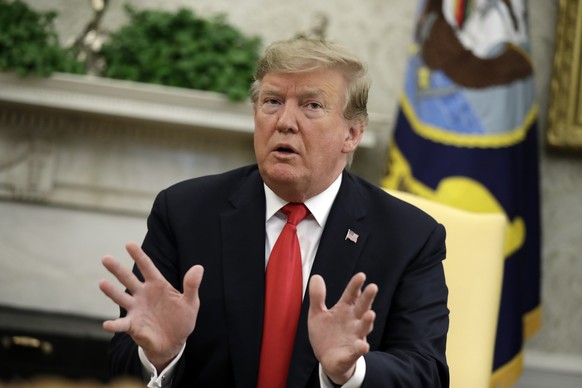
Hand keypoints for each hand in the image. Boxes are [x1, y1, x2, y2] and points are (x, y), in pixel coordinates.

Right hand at [99, 241, 203, 370]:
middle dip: (117, 269)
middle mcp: (143, 294)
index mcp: (157, 285)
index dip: (139, 255)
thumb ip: (191, 286)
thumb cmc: (181, 319)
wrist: (174, 342)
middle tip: (106, 258)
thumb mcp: (190, 302)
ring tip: (102, 283)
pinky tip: (107, 324)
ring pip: (121, 297)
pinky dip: (114, 325)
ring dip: (111, 291)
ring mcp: (136, 309)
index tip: (129, 244)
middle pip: (128, 279)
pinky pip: (121, 324)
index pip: (147, 267)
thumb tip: (199, 267)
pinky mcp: (133, 326)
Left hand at [308, 273, 377, 384]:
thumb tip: (316, 276)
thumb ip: (317, 297)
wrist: (327, 359)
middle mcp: (353, 321)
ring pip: (363, 328)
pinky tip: (363, 346)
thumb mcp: (317, 314)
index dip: (355, 285)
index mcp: (344, 310)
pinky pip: (357, 351)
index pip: (351, 295)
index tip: (361, 275)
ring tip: (370, 314)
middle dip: (367, 298)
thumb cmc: (326, 333)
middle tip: (373, 287)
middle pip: (362, 307)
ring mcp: (354, 337)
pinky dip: (360, 349)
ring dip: (367, 321)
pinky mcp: (351, 353)